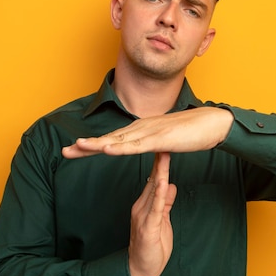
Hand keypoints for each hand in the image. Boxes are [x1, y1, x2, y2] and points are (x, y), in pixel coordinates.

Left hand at [62, 107, 233, 157]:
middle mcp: (140, 128)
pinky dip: (121, 148)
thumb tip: (143, 147)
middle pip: (109, 139)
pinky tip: (107, 150)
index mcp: (140, 130)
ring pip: (118, 141)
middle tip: (64, 151)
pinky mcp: (160, 139)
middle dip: (86, 146)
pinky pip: (137, 145)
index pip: (112, 140)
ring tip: (77, 147)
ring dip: (97, 144)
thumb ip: (152, 143)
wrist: (211, 123)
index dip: (92, 146)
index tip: (73, 151)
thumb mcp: (165, 140)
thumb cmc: (190, 132)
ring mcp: (149, 132)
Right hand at [128, 152, 176, 275]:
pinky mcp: (147, 227)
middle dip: (158, 160)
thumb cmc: (152, 248)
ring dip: (158, 171)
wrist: (140, 271)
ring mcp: (143, 216)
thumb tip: (170, 185)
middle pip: (152, 179)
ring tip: (163, 153)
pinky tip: (163, 181)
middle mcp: (141, 207)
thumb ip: (165, 203)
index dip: (160, 162)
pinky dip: (159, 193)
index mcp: (145, 205)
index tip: (165, 145)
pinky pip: (155, 207)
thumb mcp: (162, 221)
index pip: (153, 179)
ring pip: (152, 190)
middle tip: (164, 138)